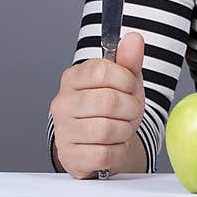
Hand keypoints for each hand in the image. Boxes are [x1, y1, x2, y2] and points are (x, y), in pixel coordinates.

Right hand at [50, 32, 145, 178]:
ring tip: (122, 126)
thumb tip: (134, 39)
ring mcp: (63, 131)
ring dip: (125, 130)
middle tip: (130, 110)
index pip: (102, 71)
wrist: (104, 141)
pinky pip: (103, 154)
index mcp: (73, 78)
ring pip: (107, 130)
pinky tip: (113, 144)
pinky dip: (117, 150)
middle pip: (108, 102)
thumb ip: (130, 60)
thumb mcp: (125, 80)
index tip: (129, 86)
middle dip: (130, 107)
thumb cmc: (113, 108)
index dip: (125, 79)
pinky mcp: (70, 157)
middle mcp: (62, 103)